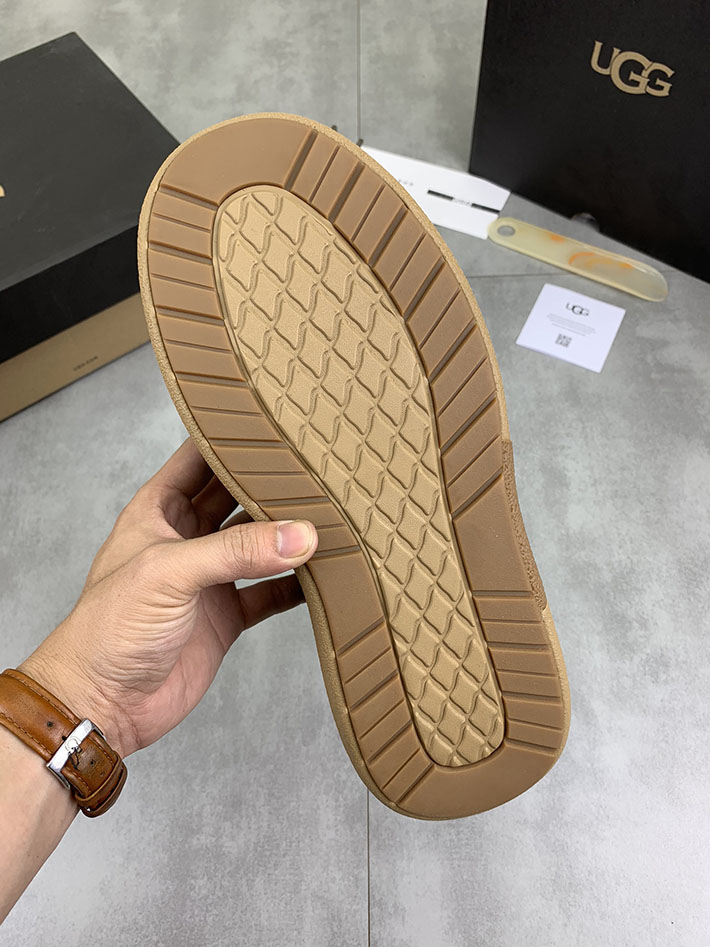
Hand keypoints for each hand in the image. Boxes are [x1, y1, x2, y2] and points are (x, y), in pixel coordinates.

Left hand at [19, 440, 317, 757]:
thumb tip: (299, 535)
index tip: (274, 423)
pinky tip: (323, 575)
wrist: (104, 703)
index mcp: (158, 510)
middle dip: (271, 484)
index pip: (200, 458)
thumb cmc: (109, 629)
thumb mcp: (170, 572)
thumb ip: (236, 551)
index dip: (232, 438)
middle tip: (316, 469)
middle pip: (238, 497)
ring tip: (330, 517)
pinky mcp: (227, 615)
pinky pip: (270, 591)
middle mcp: (187, 538)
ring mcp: (209, 577)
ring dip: (289, 535)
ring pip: (259, 543)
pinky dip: (297, 584)